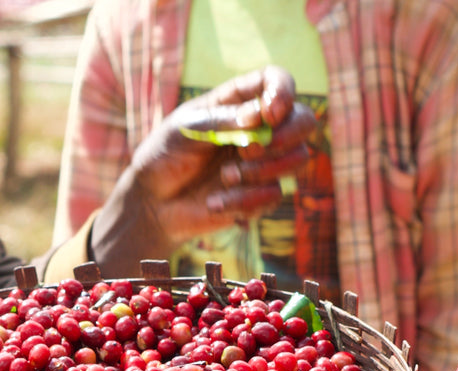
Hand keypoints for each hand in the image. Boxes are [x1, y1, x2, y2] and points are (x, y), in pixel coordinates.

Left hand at [89, 65, 316, 275]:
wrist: (153, 201)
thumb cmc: (166, 154)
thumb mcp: (185, 129)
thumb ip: (221, 121)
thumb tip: (258, 116)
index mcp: (240, 101)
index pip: (277, 81)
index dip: (283, 92)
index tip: (269, 113)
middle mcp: (260, 128)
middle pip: (305, 120)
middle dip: (286, 135)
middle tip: (249, 149)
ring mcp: (264, 161)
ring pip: (298, 158)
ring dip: (263, 170)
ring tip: (225, 177)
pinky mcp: (260, 195)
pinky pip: (274, 196)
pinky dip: (244, 201)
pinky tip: (214, 203)